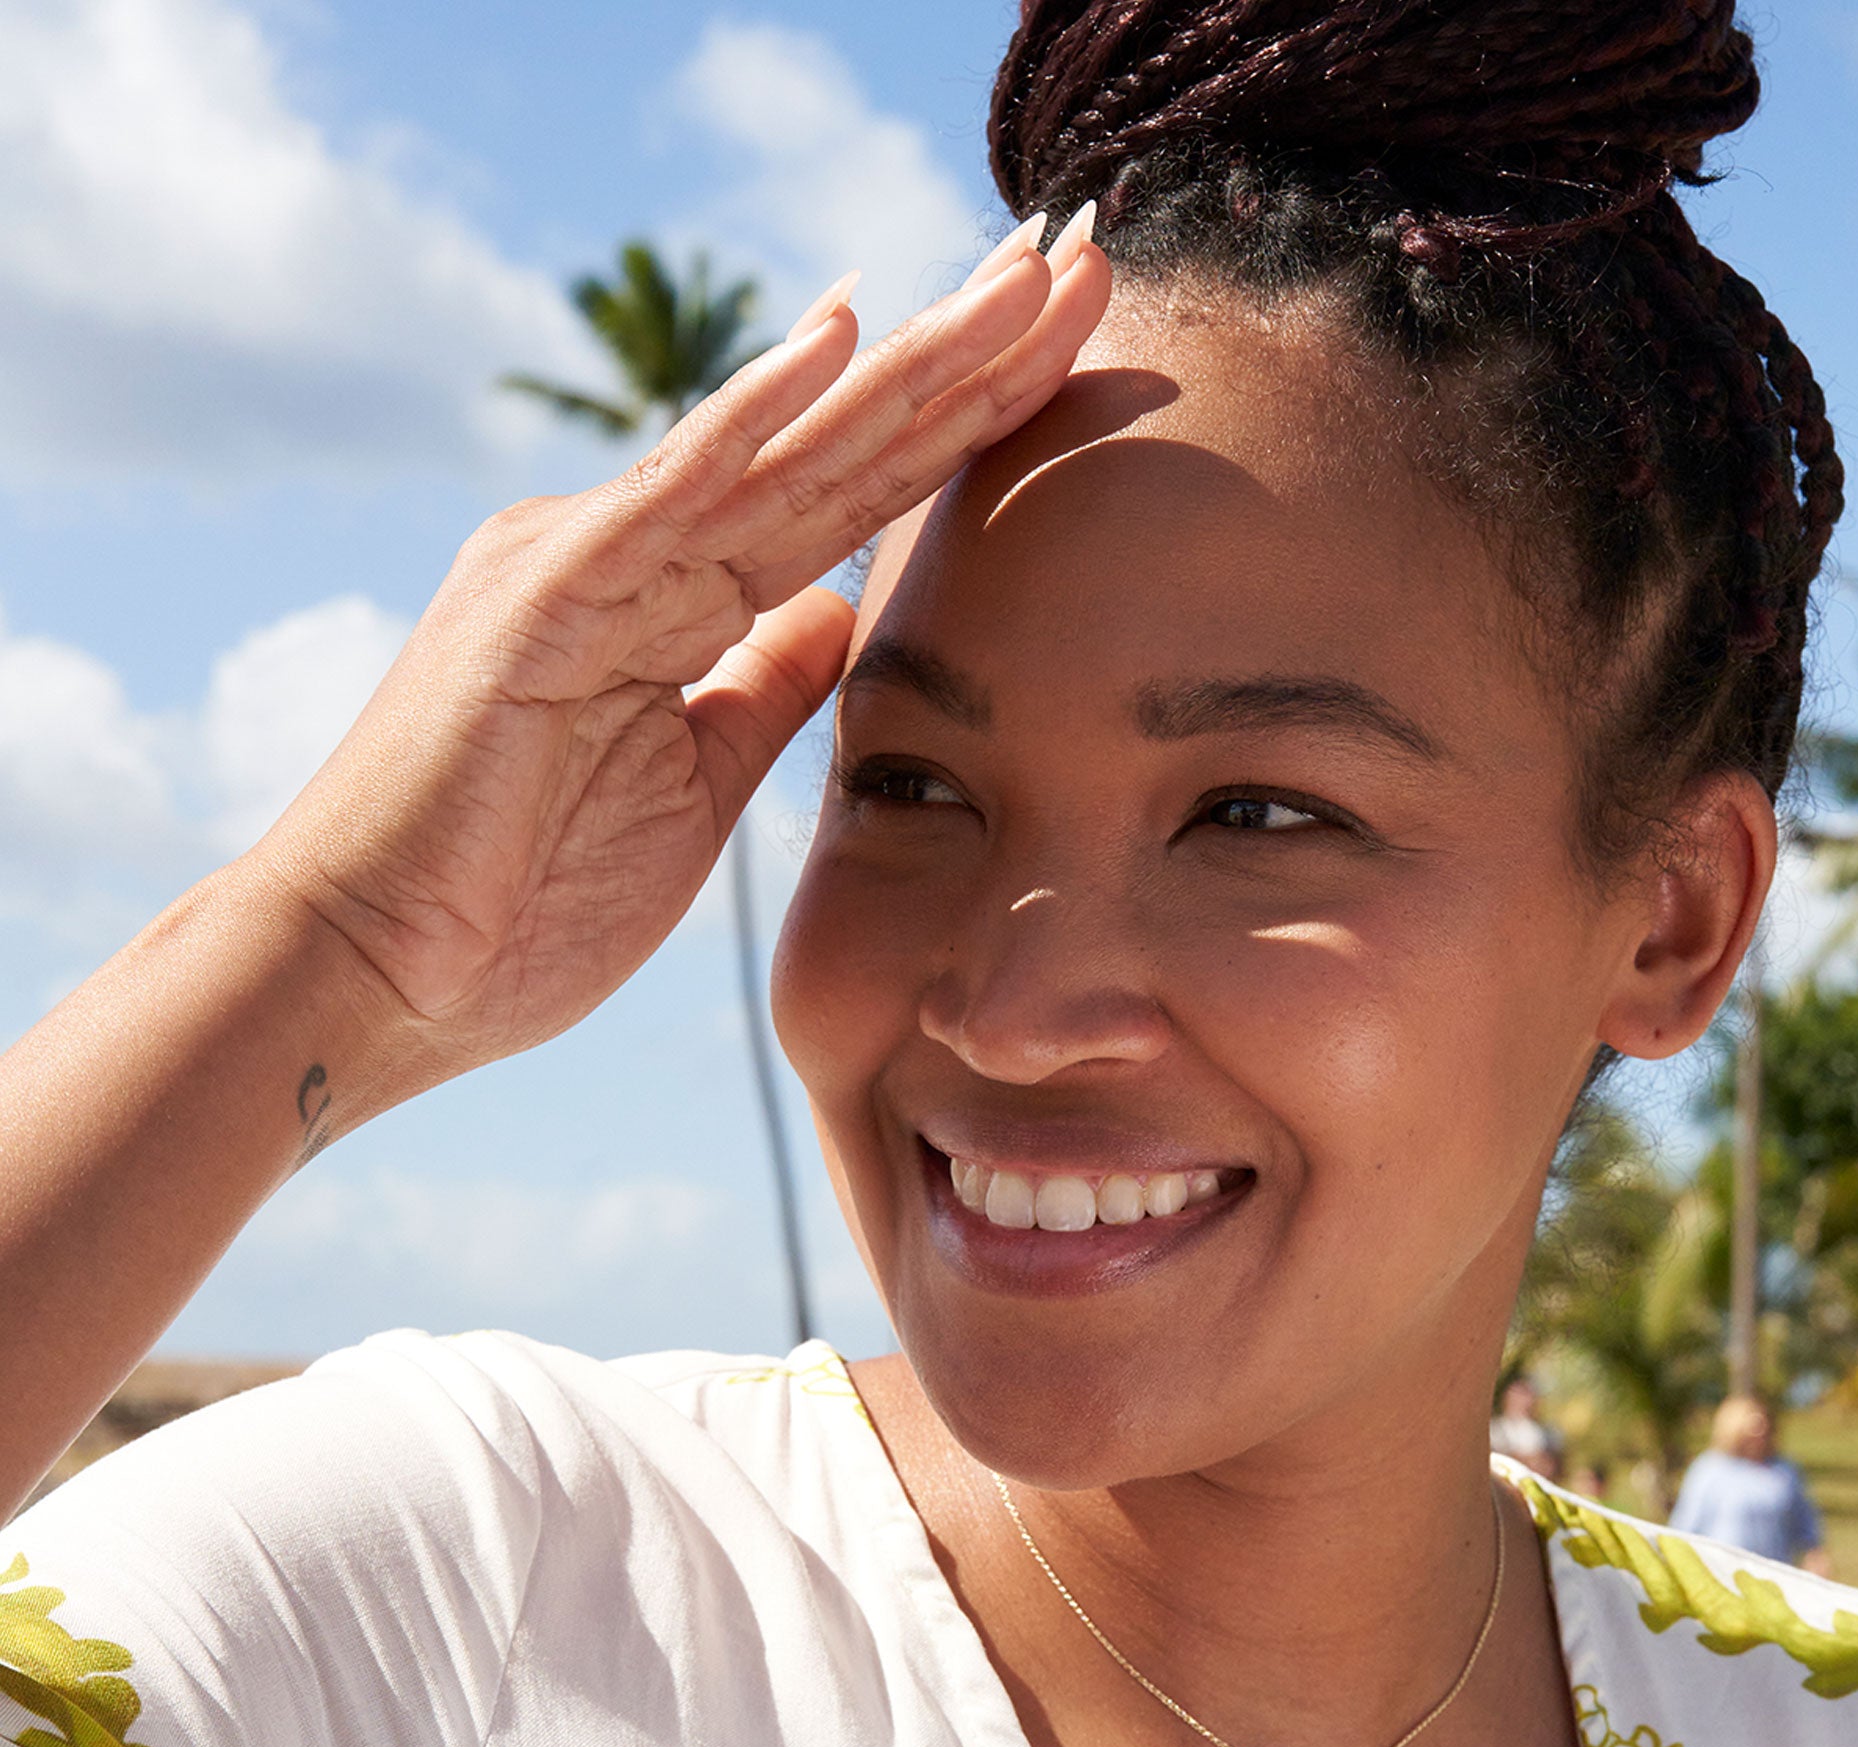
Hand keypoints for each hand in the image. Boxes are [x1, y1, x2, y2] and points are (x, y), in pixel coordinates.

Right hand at [249, 213, 1109, 1094]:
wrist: (380, 978)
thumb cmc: (518, 897)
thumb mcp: (697, 775)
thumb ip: (763, 682)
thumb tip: (835, 609)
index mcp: (672, 597)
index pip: (849, 499)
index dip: (961, 432)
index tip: (1070, 364)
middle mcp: (634, 551)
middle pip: (836, 449)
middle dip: (967, 365)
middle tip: (1086, 267)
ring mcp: (586, 563)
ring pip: (778, 450)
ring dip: (907, 366)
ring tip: (1021, 276)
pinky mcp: (543, 603)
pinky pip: (666, 498)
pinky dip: (750, 420)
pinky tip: (842, 340)